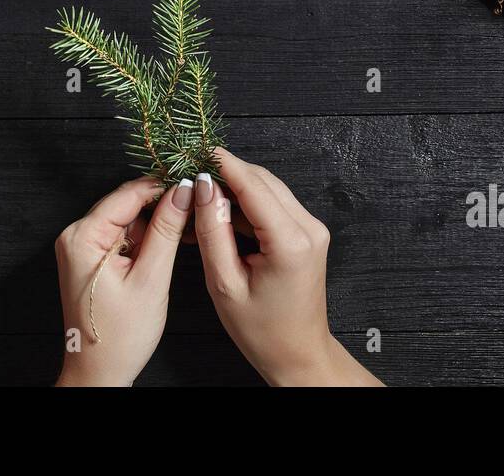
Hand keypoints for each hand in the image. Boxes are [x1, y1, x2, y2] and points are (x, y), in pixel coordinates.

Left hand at [55, 176, 194, 385]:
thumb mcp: (151, 278)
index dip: (165, 187)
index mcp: (82, 236)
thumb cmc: (121, 336)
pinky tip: (158, 256)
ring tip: (175, 244)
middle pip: (126, 203)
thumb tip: (185, 191)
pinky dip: (142, 241)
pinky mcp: (89, 258)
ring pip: (126, 219)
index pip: (128, 193)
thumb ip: (167, 230)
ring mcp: (79, 247)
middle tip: (192, 215)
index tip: (196, 186)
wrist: (99, 373)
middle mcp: (74, 235)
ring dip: (153, 227)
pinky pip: (120, 236)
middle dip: (160, 208)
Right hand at [193, 148, 381, 385]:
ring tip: (199, 201)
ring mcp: (312, 229)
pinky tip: (220, 215)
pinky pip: (274, 205)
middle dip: (226, 174)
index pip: (253, 186)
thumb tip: (203, 188)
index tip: (196, 150)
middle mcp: (309, 228)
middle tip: (190, 176)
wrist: (298, 353)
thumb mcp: (224, 283)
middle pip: (263, 181)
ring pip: (268, 190)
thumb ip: (212, 232)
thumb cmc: (262, 330)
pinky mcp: (307, 233)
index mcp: (291, 242)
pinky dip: (247, 205)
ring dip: (235, 189)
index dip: (222, 164)